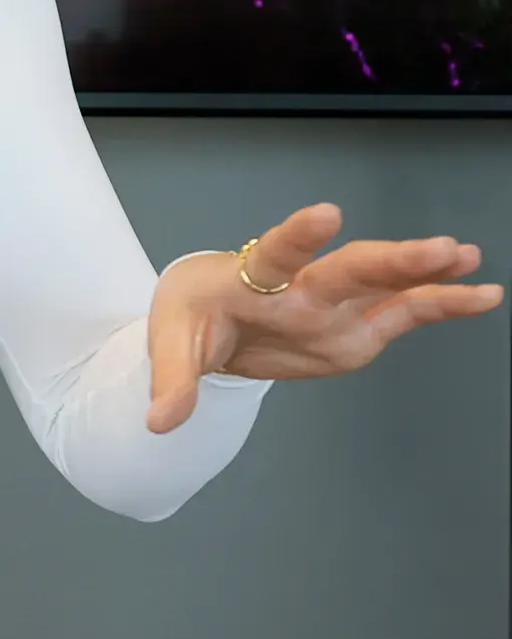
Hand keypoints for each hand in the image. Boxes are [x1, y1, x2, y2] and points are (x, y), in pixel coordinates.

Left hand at [147, 203, 501, 431]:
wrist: (207, 310)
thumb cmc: (190, 317)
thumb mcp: (171, 347)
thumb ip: (173, 383)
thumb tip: (160, 423)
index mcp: (253, 279)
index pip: (276, 252)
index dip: (300, 234)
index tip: (326, 214)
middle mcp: (302, 286)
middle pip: (349, 268)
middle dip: (393, 260)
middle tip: (441, 248)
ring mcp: (335, 305)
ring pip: (385, 282)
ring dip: (426, 273)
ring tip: (469, 261)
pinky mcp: (357, 327)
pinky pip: (404, 312)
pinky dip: (441, 302)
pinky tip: (482, 294)